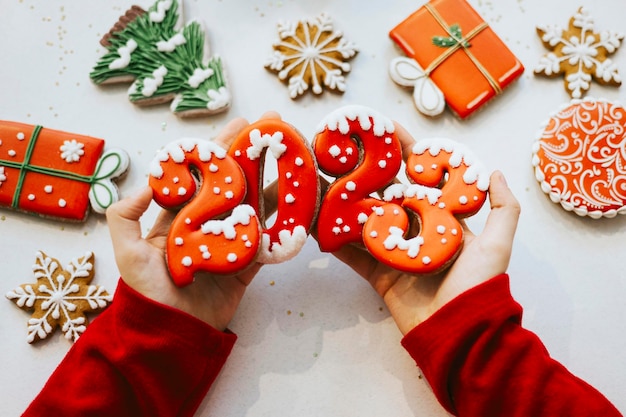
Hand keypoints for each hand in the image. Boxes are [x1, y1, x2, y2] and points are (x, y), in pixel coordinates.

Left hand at [106, 114, 278, 330]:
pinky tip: (298, 205)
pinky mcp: (245, 266)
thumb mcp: (126, 252)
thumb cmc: (146, 293)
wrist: (170, 333)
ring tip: (293, 161)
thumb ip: (126, 215)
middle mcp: (207, 226)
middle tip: (274, 128)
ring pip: (255, 208)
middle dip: (254, 155)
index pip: (204, 176)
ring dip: (274, 184)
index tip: (241, 125)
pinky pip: (266, 243)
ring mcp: (229, 244)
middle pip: (234, 184)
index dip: (221, 149)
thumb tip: (149, 182)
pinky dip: (282, 226)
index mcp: (181, 217)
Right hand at [328, 123, 520, 334]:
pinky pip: (354, 256)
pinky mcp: (379, 275)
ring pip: (366, 223)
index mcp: (441, 219)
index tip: (384, 129)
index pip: (420, 179)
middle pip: (387, 196)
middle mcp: (416, 232)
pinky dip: (335, 242)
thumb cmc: (480, 286)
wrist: (461, 332)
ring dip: (345, 204)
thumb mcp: (498, 244)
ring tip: (324, 183)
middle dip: (366, 175)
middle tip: (344, 152)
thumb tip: (495, 171)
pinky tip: (318, 225)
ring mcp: (395, 253)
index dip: (404, 154)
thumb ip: (503, 208)